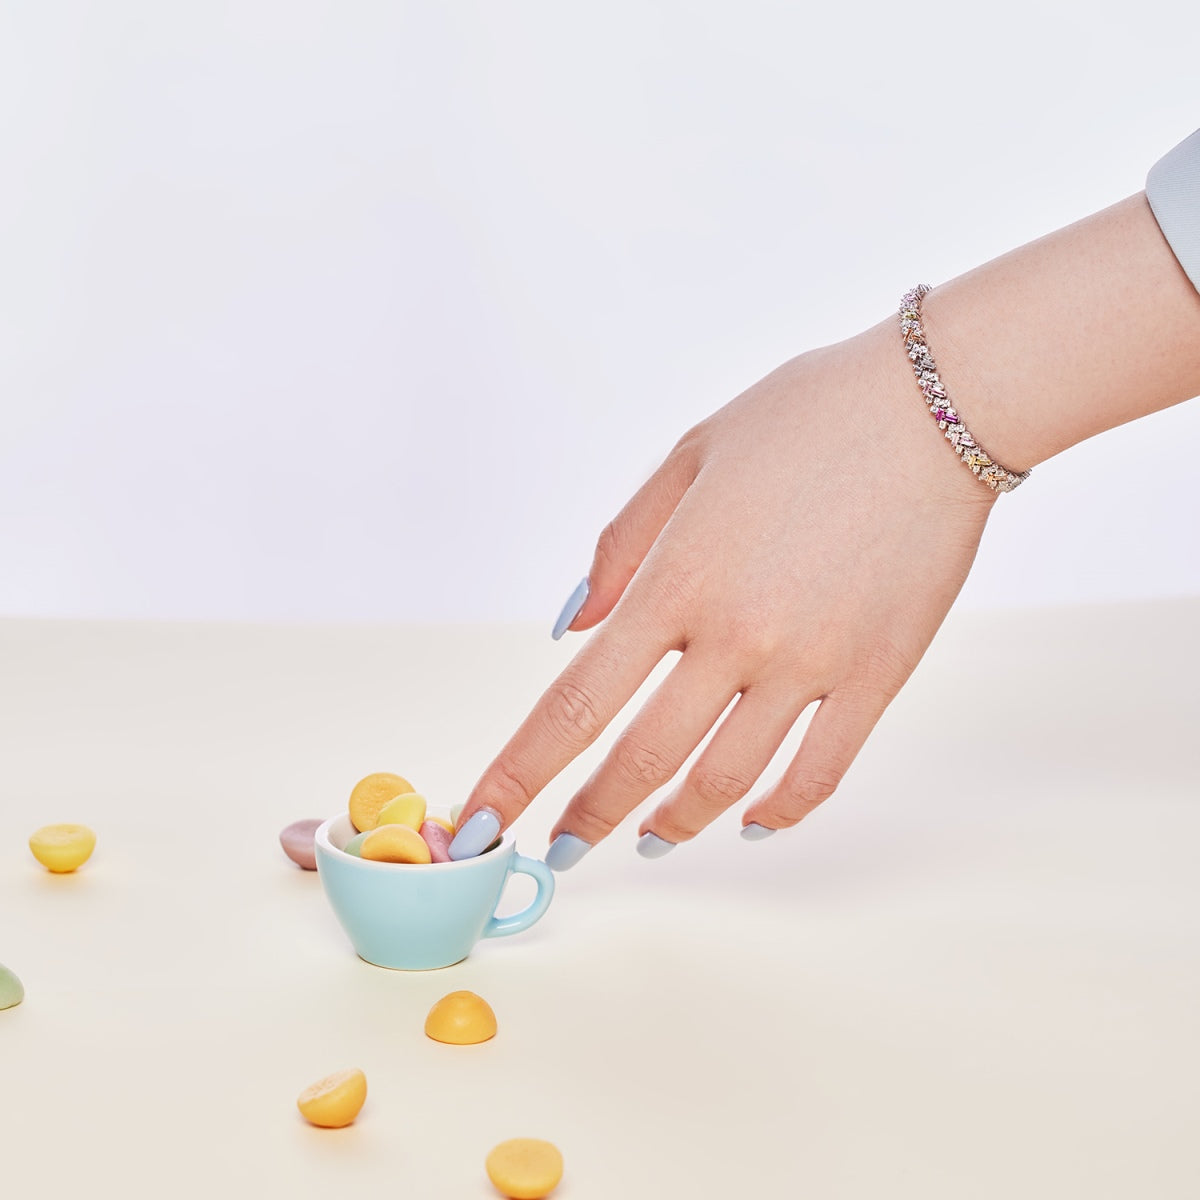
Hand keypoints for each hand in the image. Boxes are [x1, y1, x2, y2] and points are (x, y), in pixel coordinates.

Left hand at [452, 320, 995, 863]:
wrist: (939, 405)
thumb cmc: (806, 417)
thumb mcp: (691, 457)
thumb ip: (622, 545)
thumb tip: (573, 627)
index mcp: (677, 577)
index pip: (576, 702)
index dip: (522, 773)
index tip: (485, 820)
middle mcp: (736, 634)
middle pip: (641, 760)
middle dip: (589, 818)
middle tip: (562, 851)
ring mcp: (811, 664)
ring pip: (727, 782)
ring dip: (676, 823)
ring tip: (651, 837)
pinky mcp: (878, 677)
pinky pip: (820, 773)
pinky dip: (779, 813)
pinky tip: (751, 821)